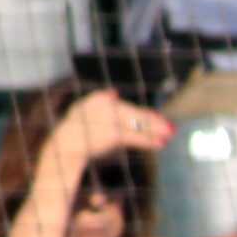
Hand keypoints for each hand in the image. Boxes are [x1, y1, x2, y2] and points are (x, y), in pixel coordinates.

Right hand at [62, 90, 176, 156]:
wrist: (66, 142)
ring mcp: (111, 119)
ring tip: (170, 134)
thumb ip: (100, 99)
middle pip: (137, 115)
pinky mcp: (113, 134)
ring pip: (139, 125)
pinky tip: (160, 144)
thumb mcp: (84, 109)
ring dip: (157, 130)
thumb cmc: (76, 128)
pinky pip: (135, 136)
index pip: (129, 108)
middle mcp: (108, 106)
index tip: (159, 119)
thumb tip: (114, 92)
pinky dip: (149, 140)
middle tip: (171, 127)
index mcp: (102, 100)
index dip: (146, 115)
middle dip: (155, 122)